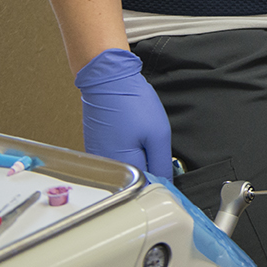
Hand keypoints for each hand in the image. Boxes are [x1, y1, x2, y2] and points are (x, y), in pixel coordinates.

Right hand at [74, 48, 172, 176]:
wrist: (107, 81)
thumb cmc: (131, 103)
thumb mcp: (158, 134)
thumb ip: (161, 162)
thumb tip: (166, 183)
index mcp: (123, 167)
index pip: (146, 186)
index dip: (162, 179)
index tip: (169, 168)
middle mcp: (108, 167)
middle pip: (135, 178)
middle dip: (151, 167)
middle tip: (156, 145)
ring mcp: (100, 157)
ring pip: (127, 167)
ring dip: (140, 157)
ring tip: (143, 137)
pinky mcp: (97, 147)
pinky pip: (117, 156)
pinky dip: (128, 149)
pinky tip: (132, 135)